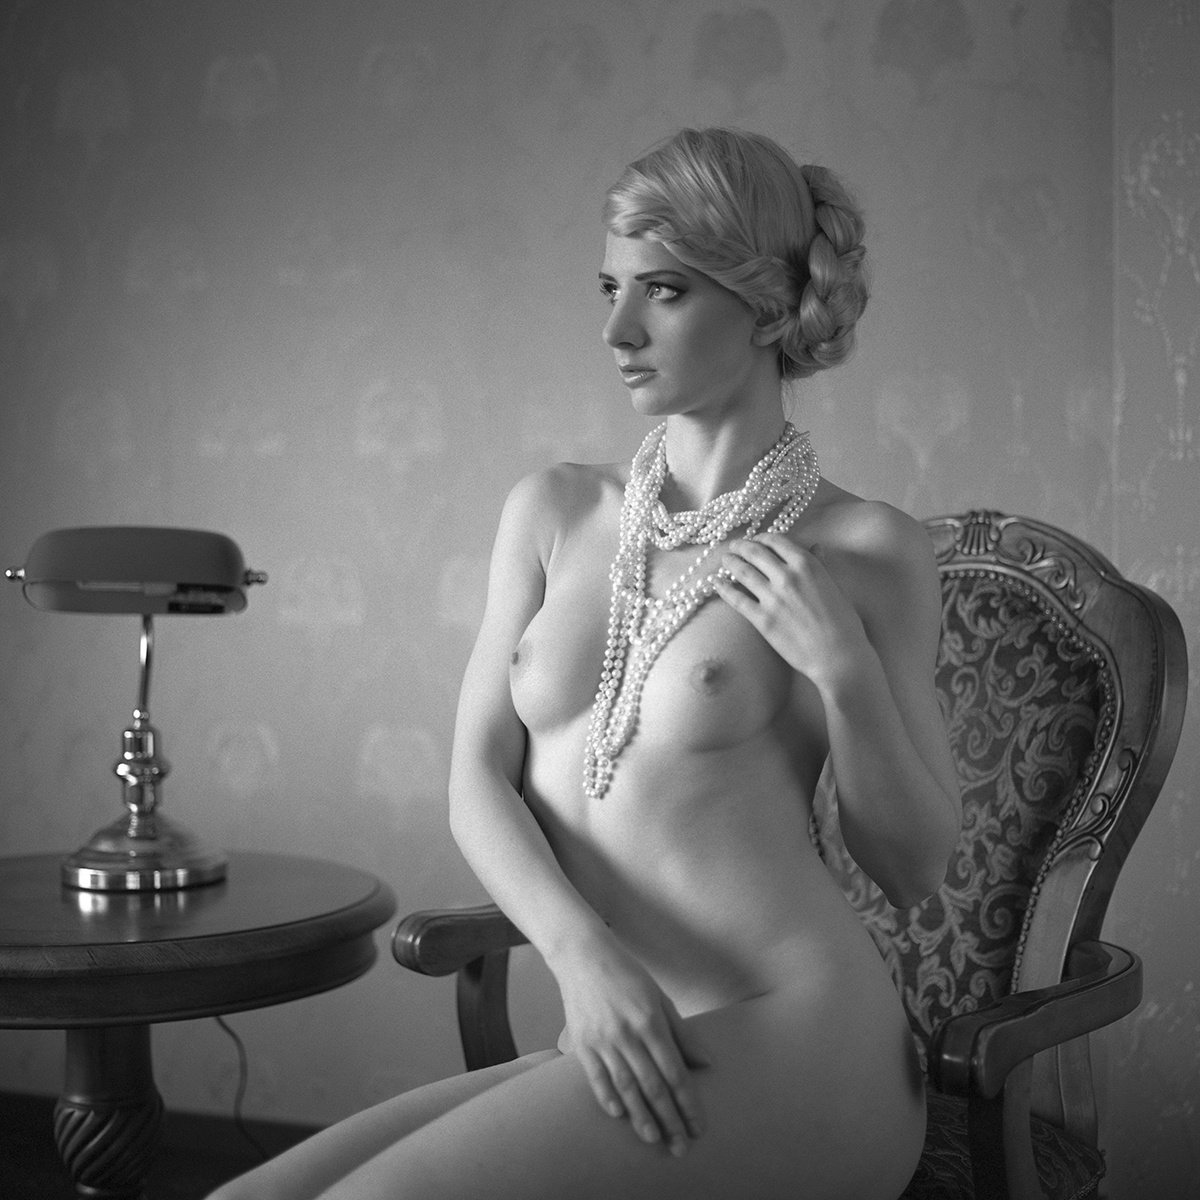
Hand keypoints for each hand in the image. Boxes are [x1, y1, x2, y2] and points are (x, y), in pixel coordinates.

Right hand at [553, 936, 708, 1155]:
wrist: (583, 956)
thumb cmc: (627, 975)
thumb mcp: (660, 998)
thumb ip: (682, 1033)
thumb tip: (706, 1064)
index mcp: (651, 1022)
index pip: (675, 1073)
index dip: (688, 1103)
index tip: (698, 1127)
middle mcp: (627, 1034)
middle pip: (653, 1086)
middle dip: (670, 1119)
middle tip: (681, 1146)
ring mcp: (602, 1039)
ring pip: (625, 1087)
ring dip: (641, 1116)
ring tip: (654, 1138)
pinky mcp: (581, 1042)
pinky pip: (596, 1077)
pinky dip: (607, 1097)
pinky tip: (619, 1115)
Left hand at [713, 532, 867, 684]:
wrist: (838, 656)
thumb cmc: (843, 623)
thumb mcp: (834, 586)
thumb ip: (820, 565)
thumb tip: (816, 547)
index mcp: (807, 565)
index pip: (775, 541)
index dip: (761, 538)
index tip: (755, 540)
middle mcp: (787, 576)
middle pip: (754, 553)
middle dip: (741, 546)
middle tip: (734, 546)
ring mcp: (772, 598)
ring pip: (742, 572)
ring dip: (730, 562)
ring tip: (724, 560)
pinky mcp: (762, 619)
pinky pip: (736, 599)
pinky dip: (723, 588)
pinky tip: (716, 583)